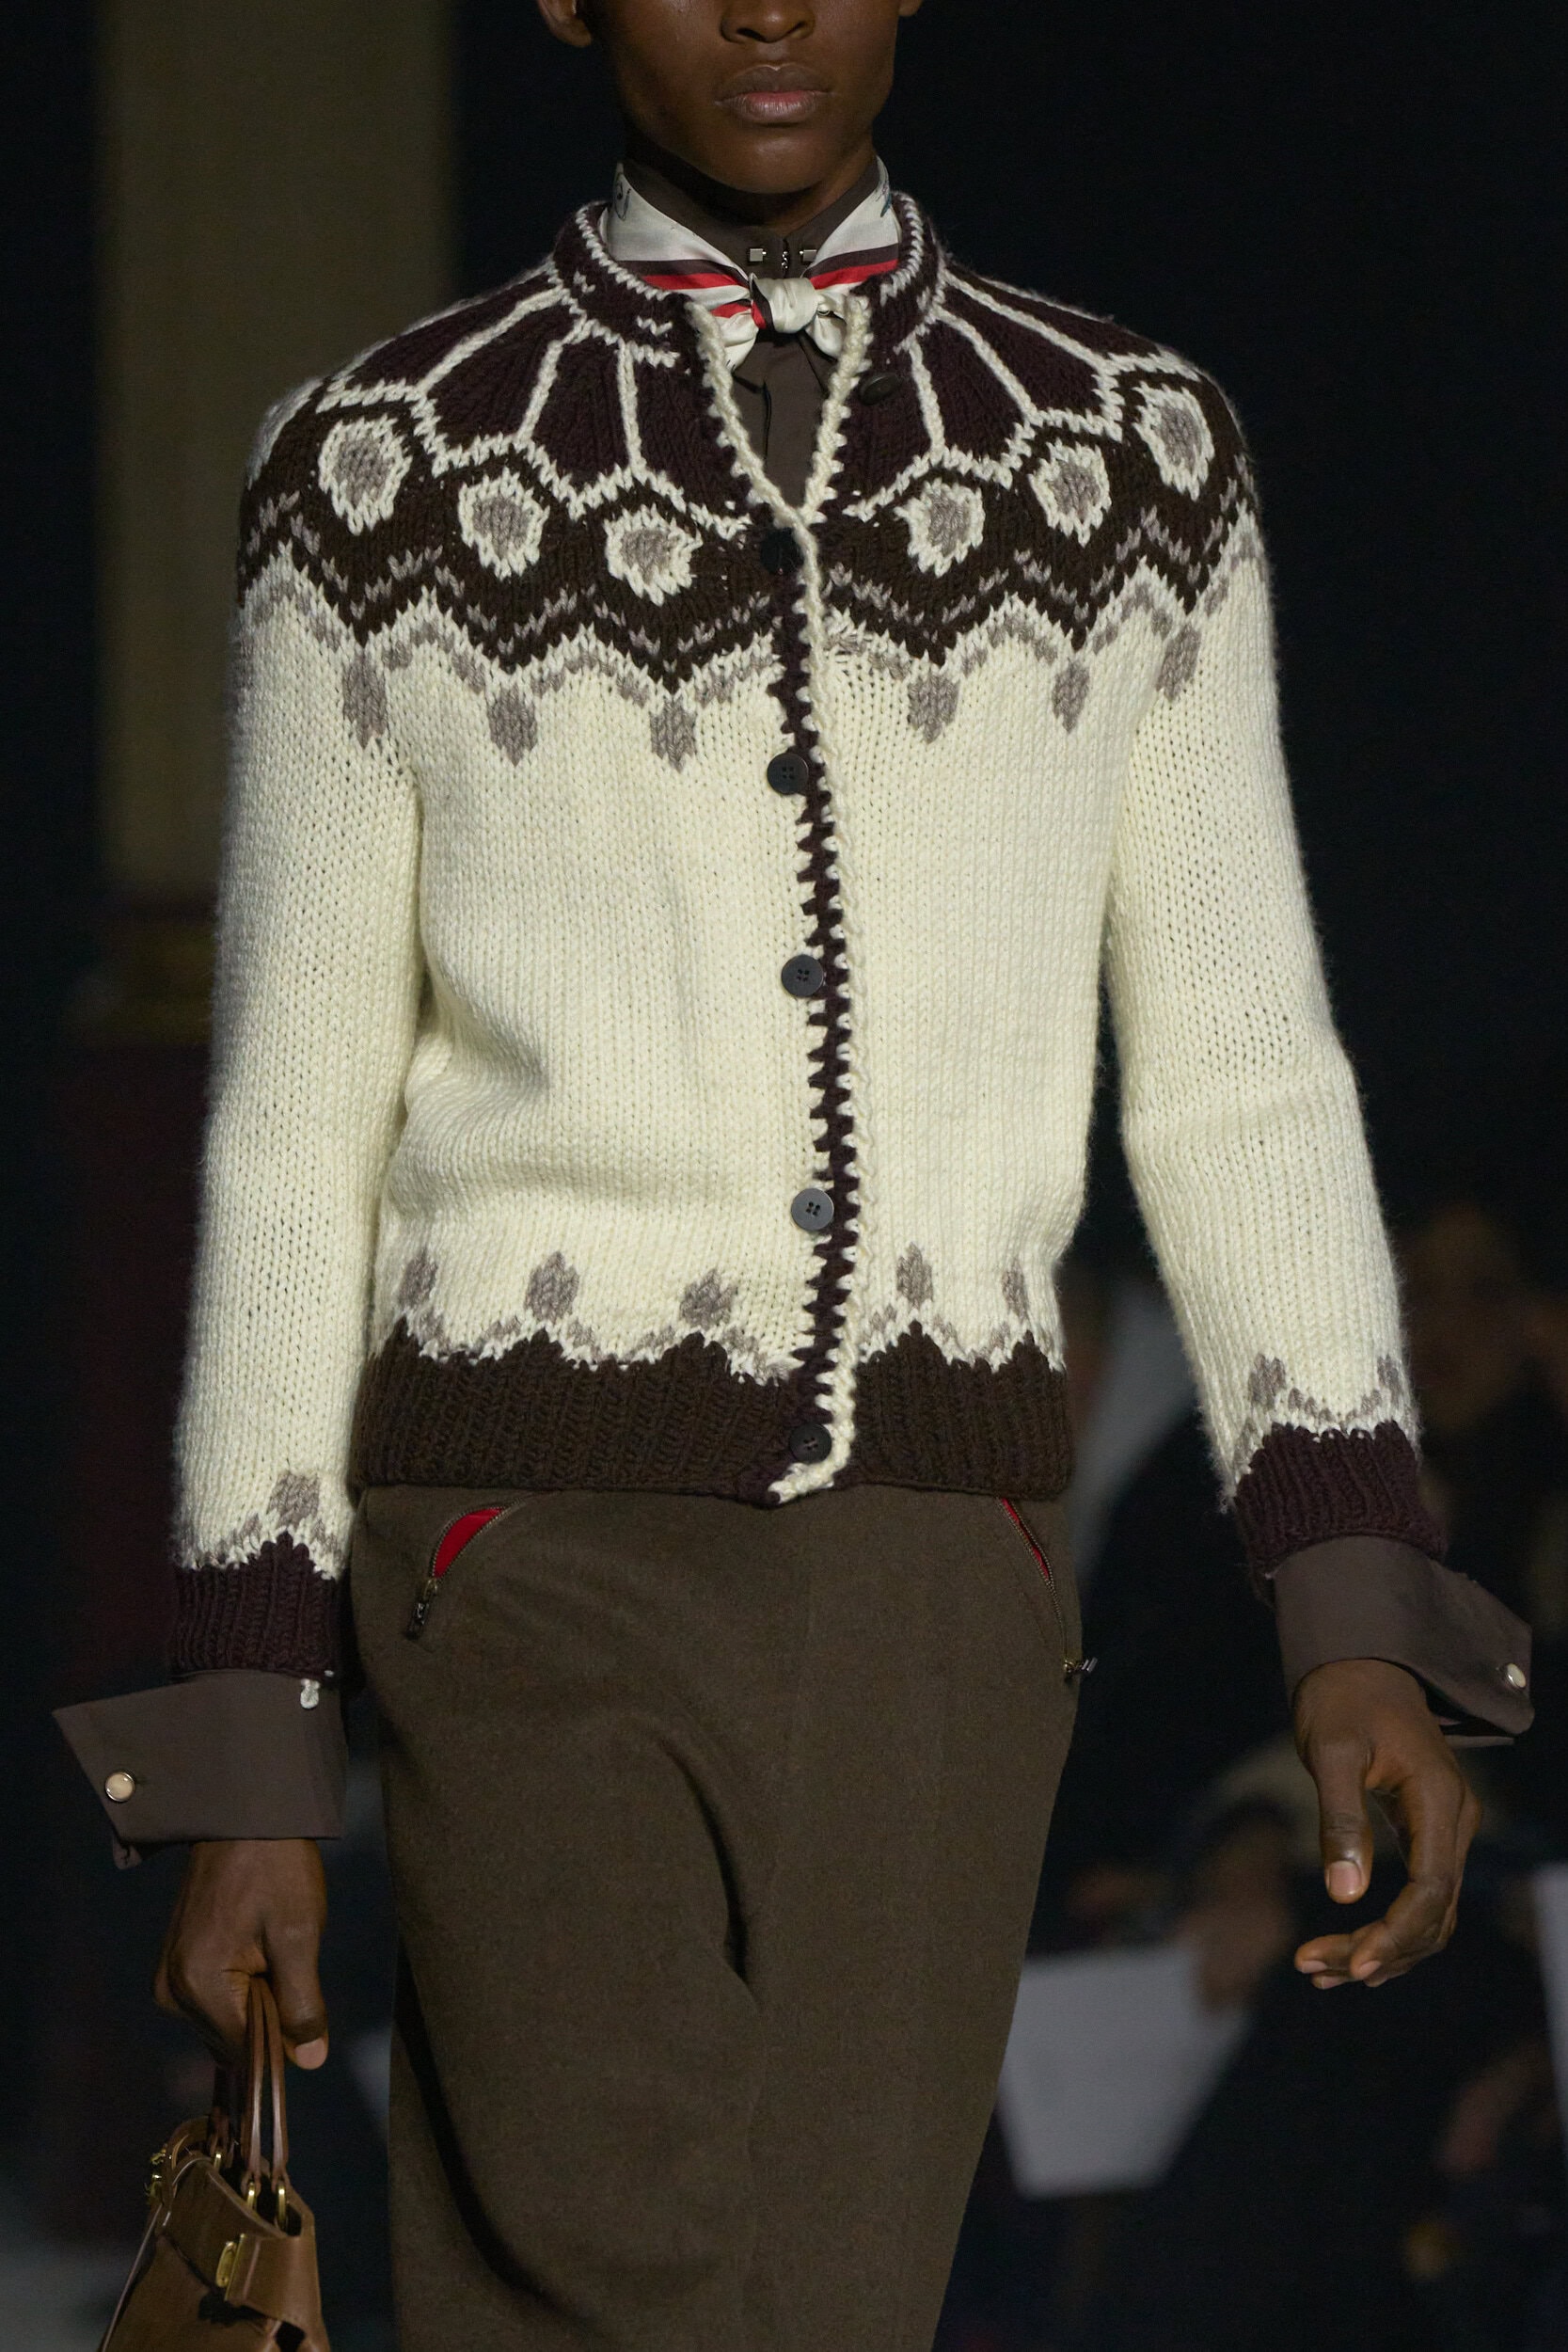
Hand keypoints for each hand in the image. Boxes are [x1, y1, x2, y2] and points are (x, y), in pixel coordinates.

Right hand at [155, 1838, 328, 2067]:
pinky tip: (255, 1953)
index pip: (244, 2052)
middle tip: (286, 1964)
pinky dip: (240, 1991)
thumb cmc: (276, 1870)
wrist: (243, 1819)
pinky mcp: (173, 1967)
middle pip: (231, 2041)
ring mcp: (167, 1980)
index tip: (304, 2009)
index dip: (281, 2042)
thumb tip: (309, 2062)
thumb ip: (301, 2004)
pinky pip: (213, 2003)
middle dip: (267, 2019)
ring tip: (270, 1952)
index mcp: (197, 1986)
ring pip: (224, 2024)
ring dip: (254, 2003)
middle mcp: (171, 1992)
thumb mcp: (299, 1934)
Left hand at [1292, 1657, 1480, 1989]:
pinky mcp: (1427, 1834)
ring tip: (1317, 1970)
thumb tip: (1345, 1896)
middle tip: (1312, 1970)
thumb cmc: (1341, 1699)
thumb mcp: (1331, 1750)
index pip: (1430, 1891)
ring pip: (1429, 1916)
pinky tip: (1346, 1955)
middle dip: (1377, 1951)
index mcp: (1438, 1801)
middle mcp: (1454, 1821)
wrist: (1359, 1662)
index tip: (1351, 1964)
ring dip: (1381, 1950)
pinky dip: (1387, 1931)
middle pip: (1432, 1916)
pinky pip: (1420, 1898)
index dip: (1394, 1935)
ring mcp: (1446, 1830)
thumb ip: (1340, 1819)